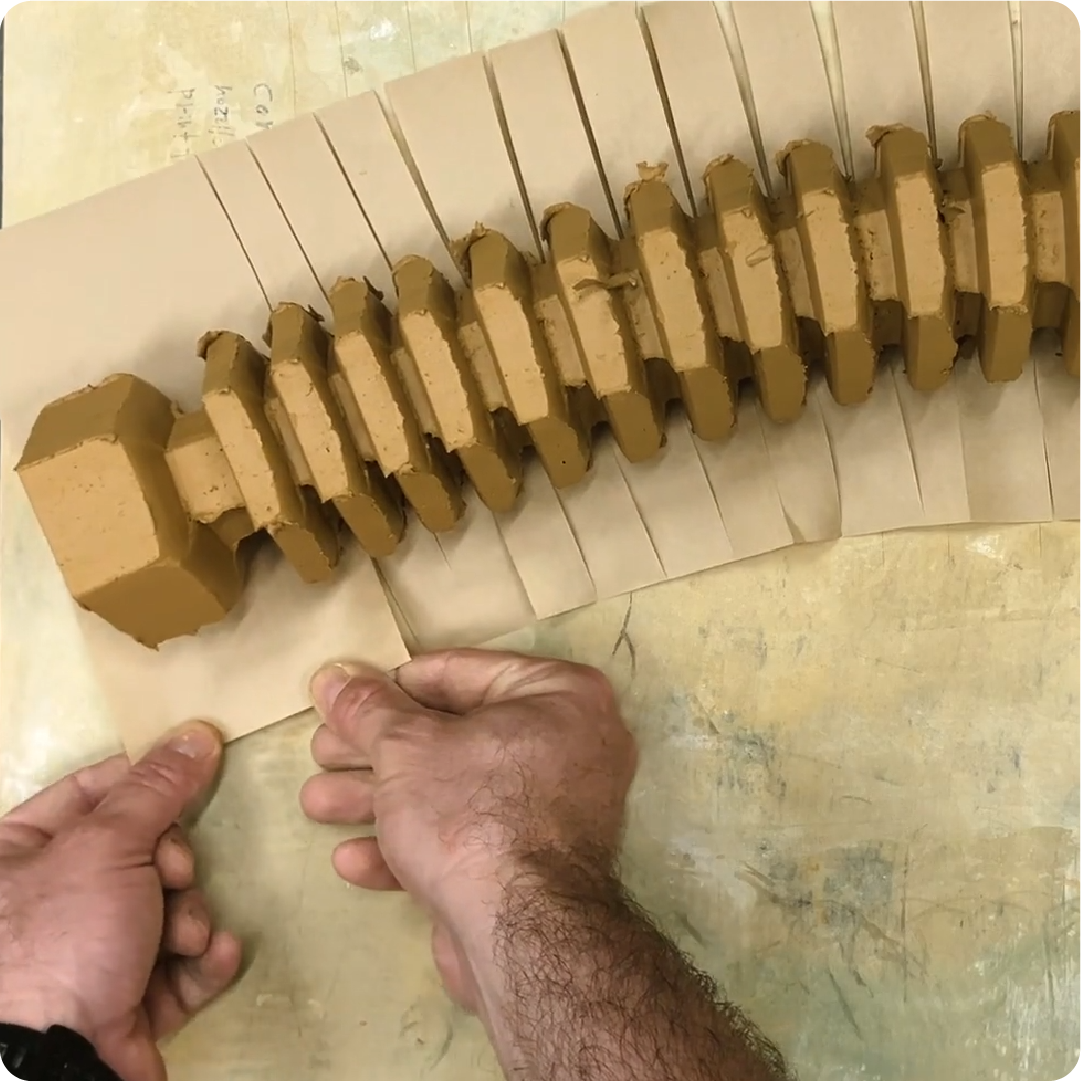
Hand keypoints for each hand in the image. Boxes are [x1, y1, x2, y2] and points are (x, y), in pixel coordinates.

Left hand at [0, 724, 241, 1080]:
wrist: (55, 1067)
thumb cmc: (63, 940)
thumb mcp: (106, 845)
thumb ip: (155, 788)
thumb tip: (198, 731)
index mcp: (20, 855)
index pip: (96, 790)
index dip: (148, 785)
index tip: (191, 783)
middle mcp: (51, 902)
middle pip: (143, 849)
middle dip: (176, 867)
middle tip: (176, 878)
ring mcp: (90, 955)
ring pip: (168, 907)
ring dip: (191, 917)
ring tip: (185, 939)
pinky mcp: (127, 1001)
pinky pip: (179, 965)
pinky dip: (201, 960)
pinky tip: (213, 956)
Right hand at [300, 649, 636, 1011]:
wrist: (519, 935)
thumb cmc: (471, 811)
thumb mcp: (406, 747)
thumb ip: (368, 709)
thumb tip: (333, 677)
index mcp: (560, 695)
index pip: (460, 672)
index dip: (392, 685)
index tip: (345, 698)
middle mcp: (568, 746)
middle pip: (452, 735)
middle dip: (376, 750)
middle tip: (321, 751)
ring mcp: (552, 812)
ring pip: (451, 791)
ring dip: (378, 798)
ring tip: (316, 801)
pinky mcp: (529, 869)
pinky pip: (466, 839)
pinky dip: (411, 845)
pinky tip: (352, 858)